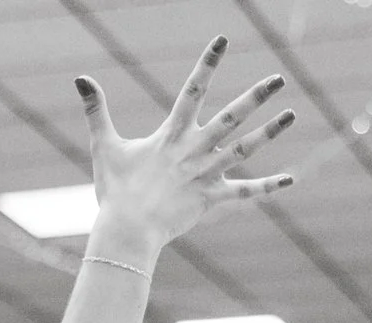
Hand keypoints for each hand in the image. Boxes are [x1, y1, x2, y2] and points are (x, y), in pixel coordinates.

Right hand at [76, 38, 295, 258]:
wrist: (127, 232)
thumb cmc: (115, 191)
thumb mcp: (105, 146)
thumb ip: (96, 111)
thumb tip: (80, 79)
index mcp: (172, 134)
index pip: (194, 89)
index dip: (208, 63)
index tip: (223, 40)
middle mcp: (194, 150)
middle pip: (232, 117)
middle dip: (256, 96)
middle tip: (278, 78)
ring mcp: (206, 174)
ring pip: (245, 149)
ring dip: (270, 132)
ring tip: (292, 114)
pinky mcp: (211, 199)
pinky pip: (244, 193)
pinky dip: (268, 187)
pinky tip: (291, 179)